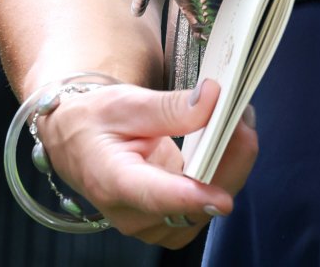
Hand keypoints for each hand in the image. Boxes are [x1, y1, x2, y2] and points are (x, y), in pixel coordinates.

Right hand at [34, 77, 255, 248]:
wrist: (77, 141)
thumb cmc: (95, 122)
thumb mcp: (125, 103)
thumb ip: (170, 107)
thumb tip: (212, 99)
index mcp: (114, 182)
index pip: (154, 197)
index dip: (191, 198)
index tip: (222, 197)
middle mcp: (133, 213)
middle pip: (190, 206)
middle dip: (227, 165)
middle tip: (243, 119)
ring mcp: (151, 221)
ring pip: (203, 209)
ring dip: (231, 168)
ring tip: (240, 123)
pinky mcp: (167, 216)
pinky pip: (203, 204)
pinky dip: (224, 174)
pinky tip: (231, 142)